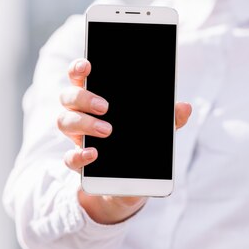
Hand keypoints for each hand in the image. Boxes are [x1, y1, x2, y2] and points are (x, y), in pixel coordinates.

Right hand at [58, 58, 191, 224]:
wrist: (131, 182)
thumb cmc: (138, 143)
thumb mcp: (156, 130)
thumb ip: (169, 118)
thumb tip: (185, 107)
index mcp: (94, 98)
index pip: (79, 77)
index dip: (78, 69)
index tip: (87, 65)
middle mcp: (80, 114)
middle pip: (68, 97)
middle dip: (84, 98)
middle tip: (106, 107)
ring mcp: (76, 137)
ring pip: (64, 121)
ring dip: (84, 123)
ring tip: (107, 130)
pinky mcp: (78, 161)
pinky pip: (69, 157)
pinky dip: (79, 154)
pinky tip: (94, 154)